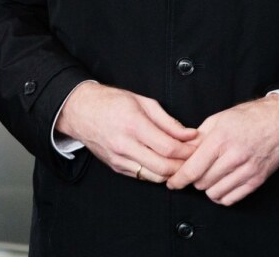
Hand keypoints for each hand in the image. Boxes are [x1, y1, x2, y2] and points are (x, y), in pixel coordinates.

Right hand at [56, 83, 197, 182]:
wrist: (80, 111)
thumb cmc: (112, 102)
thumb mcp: (143, 102)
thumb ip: (168, 121)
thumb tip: (189, 134)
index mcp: (134, 125)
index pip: (168, 147)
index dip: (187, 151)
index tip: (197, 147)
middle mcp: (125, 145)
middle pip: (163, 167)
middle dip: (184, 166)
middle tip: (195, 159)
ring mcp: (119, 159)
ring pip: (153, 176)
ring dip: (172, 173)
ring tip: (183, 163)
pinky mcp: (115, 167)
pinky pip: (142, 176)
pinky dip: (157, 174)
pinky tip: (165, 165)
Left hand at [166, 95, 278, 205]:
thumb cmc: (248, 118)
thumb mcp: (218, 119)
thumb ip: (197, 137)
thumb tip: (179, 152)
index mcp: (220, 139)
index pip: (192, 169)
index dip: (178, 180)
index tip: (172, 183)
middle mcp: (234, 156)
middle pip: (201, 183)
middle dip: (194, 179)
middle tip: (196, 171)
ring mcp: (247, 170)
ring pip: (215, 193)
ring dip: (208, 188)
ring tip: (210, 176)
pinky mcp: (256, 180)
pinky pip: (231, 199)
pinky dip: (222, 195)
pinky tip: (221, 184)